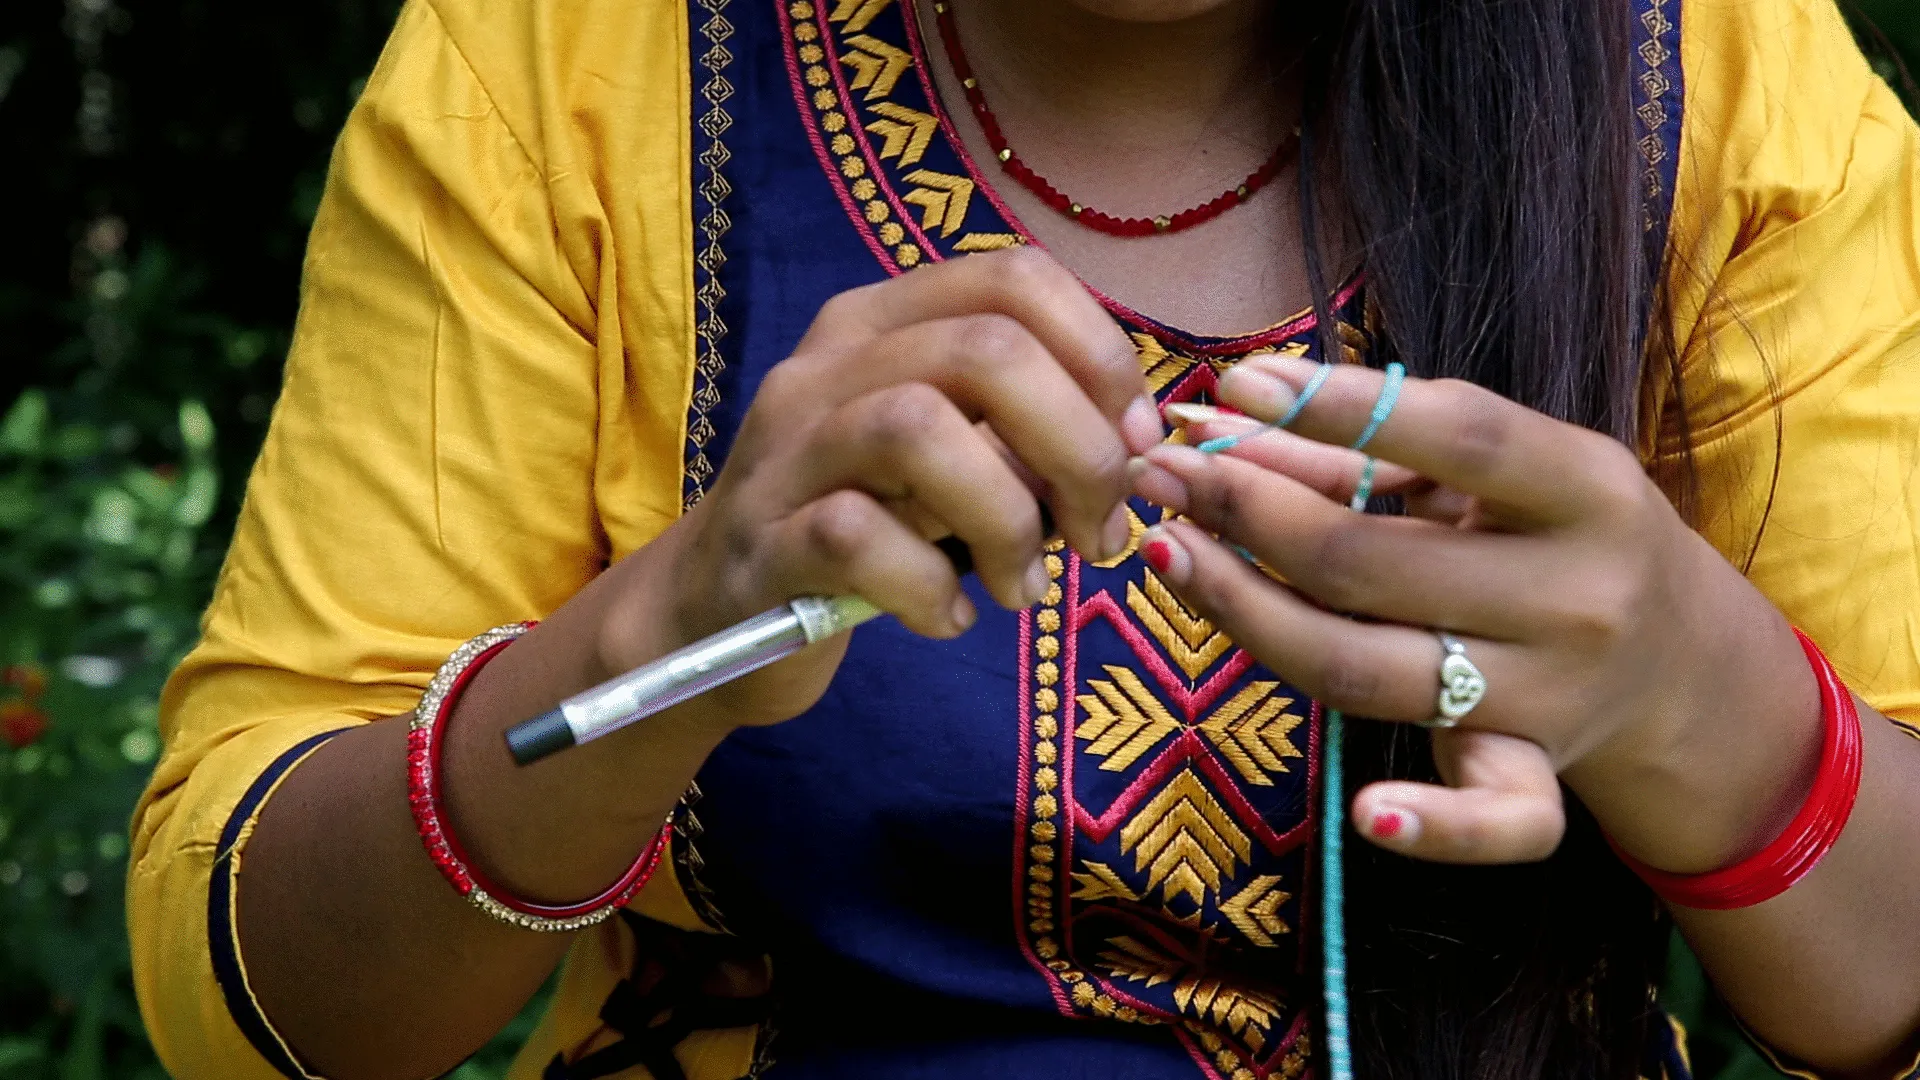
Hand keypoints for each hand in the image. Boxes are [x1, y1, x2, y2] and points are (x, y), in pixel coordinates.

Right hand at [602, 248, 1161, 727]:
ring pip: (918, 428)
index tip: (1135, 445)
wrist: (711, 608)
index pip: (1015, 278)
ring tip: (1020, 585)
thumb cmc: (861, 527)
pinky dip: (928, 588)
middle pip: (988, 349)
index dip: (1100, 357)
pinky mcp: (763, 540)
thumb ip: (1023, 432)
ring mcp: (787, 449)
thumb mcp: (947, 458)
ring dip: (1008, 519)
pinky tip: (947, 617)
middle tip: (1094, 533)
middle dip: (1077, 448)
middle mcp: (830, 365)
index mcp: (885, 322)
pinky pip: (857, 538)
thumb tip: (1134, 450)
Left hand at [1132, 355, 1817, 870]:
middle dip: (1246, 509)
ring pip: (1369, 669)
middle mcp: (1579, 598)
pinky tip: (1371, 815)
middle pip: (1373, 562)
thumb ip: (1368, 446)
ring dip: (1248, 612)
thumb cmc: (1550, 532)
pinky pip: (1494, 822)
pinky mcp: (1535, 776)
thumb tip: (1224, 414)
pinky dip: (1436, 828)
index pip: (1461, 436)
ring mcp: (1555, 697)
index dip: (1339, 408)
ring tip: (1165, 550)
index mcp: (1588, 489)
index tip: (1237, 385)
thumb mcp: (1491, 473)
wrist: (1679, 662)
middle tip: (1160, 471)